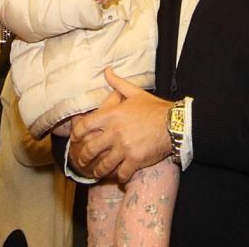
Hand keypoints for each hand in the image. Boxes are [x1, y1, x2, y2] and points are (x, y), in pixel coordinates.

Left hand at [69, 68, 170, 182]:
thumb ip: (117, 83)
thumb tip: (107, 70)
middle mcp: (114, 132)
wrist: (174, 124)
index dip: (77, 133)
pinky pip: (122, 173)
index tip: (75, 139)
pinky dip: (119, 177)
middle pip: (91, 148)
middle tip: (81, 161)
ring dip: (98, 170)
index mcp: (111, 115)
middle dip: (83, 157)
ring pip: (104, 164)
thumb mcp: (134, 92)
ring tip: (96, 173)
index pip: (85, 125)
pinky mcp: (135, 160)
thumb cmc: (154, 108)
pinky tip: (119, 177)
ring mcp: (124, 148)